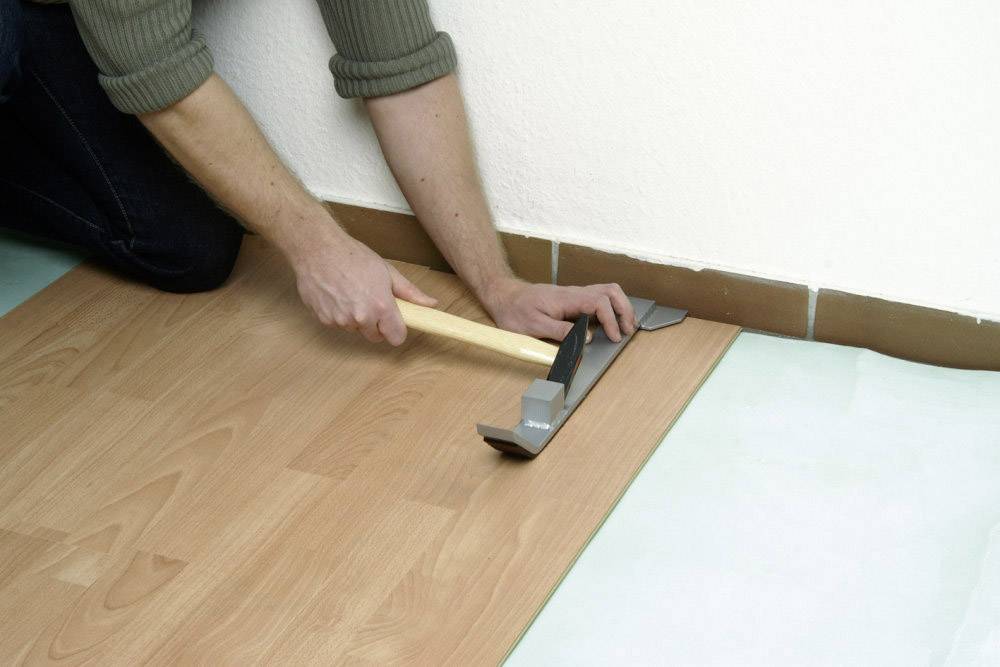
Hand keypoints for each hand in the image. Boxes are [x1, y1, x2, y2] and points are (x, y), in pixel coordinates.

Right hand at [287, 225, 435, 344]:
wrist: (317, 249)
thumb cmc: (352, 256)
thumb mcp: (387, 271)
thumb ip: (409, 292)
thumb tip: (431, 304)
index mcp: (381, 306)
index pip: (396, 338)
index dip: (396, 330)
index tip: (394, 321)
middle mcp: (361, 318)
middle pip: (375, 336)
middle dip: (376, 324)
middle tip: (371, 301)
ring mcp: (340, 321)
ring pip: (355, 329)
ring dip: (356, 318)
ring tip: (351, 293)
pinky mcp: (324, 320)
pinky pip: (338, 324)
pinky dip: (339, 314)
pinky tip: (337, 294)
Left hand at [481, 278, 636, 342]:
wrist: (504, 296)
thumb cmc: (515, 311)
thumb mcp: (533, 326)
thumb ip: (560, 331)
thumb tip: (586, 338)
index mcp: (566, 299)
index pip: (599, 303)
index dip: (611, 319)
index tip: (614, 336)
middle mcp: (574, 293)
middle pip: (609, 292)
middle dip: (624, 309)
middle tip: (628, 330)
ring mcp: (574, 294)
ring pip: (606, 291)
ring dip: (620, 306)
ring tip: (625, 325)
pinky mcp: (573, 298)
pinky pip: (598, 296)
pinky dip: (611, 306)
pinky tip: (611, 320)